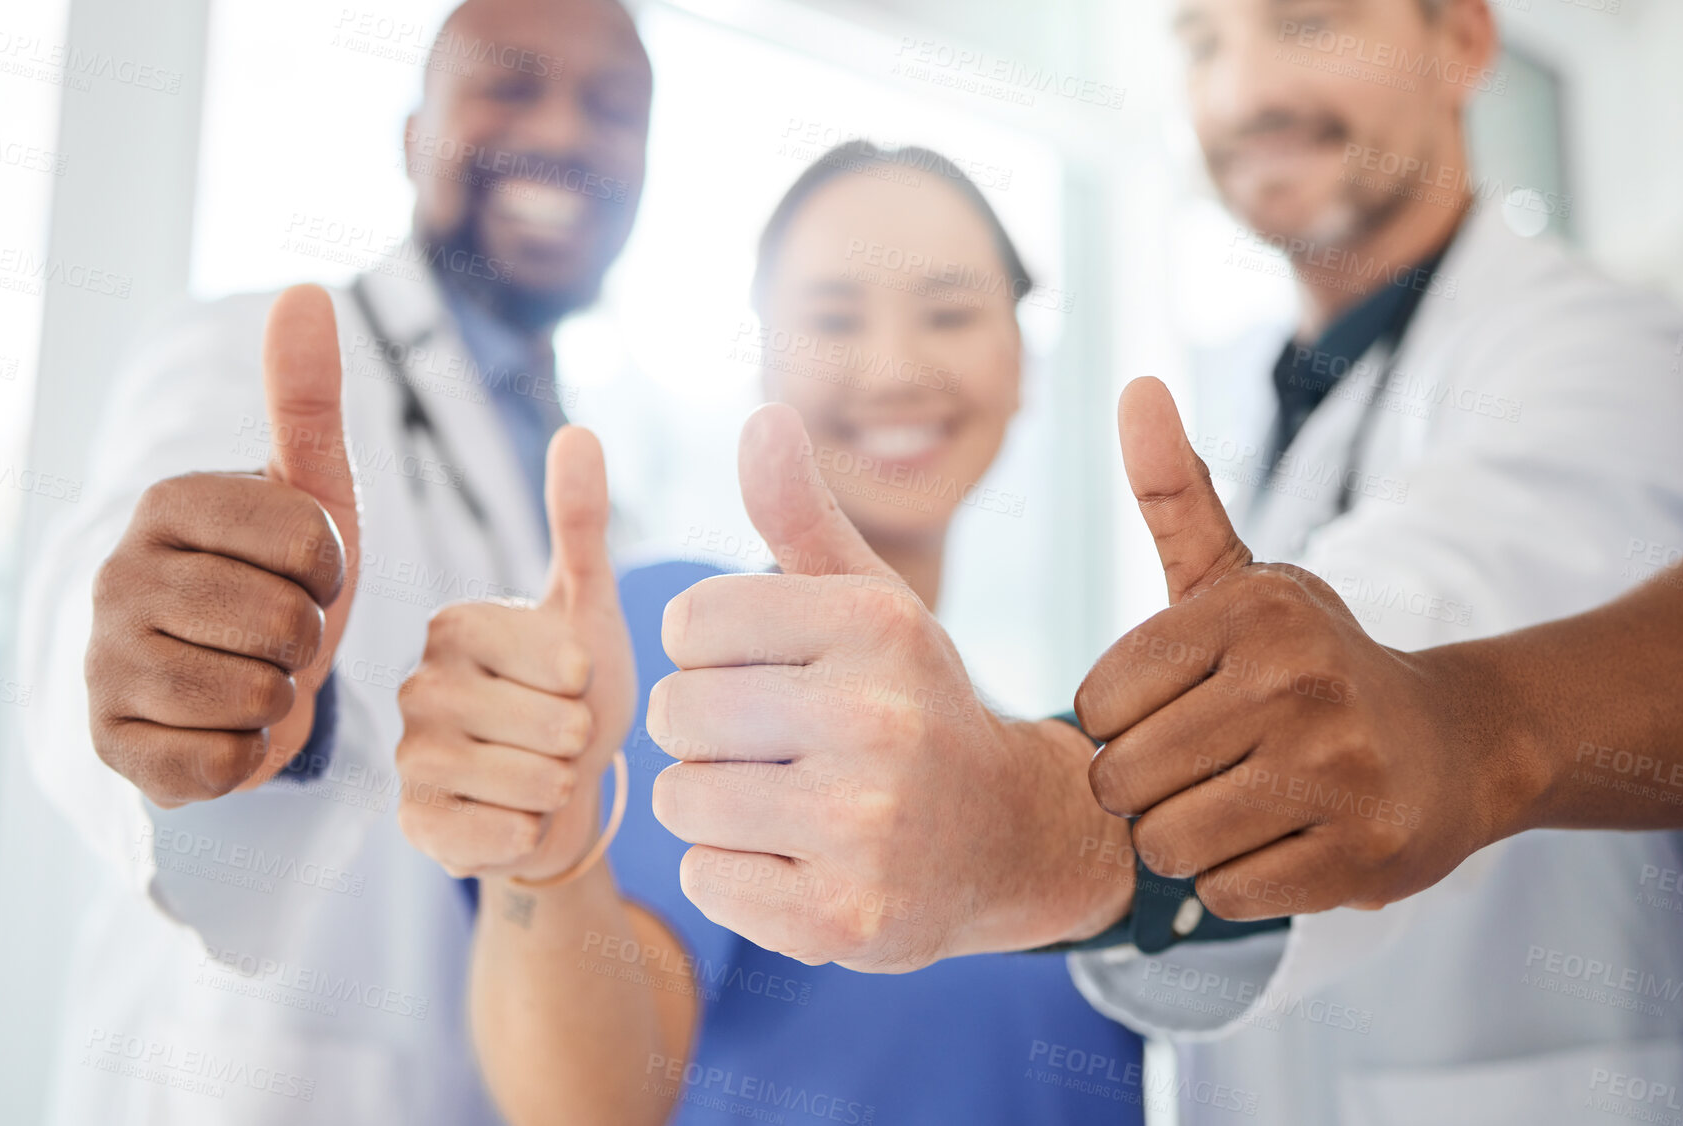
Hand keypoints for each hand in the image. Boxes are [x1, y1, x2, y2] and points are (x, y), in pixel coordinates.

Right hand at [86, 285, 361, 806]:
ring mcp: (103, 664)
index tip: (308, 573)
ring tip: (256, 673)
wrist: (251, 681)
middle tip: (282, 632)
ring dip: (281, 694)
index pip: (310, 542)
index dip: (334, 570)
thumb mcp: (315, 493)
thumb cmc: (286, 580)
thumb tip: (304, 290)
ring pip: (256, 693)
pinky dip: (248, 753)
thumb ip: (307, 399)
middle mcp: (116, 577)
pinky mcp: (113, 745)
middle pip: (286, 623)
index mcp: (167, 503)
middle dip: (309, 637)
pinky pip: (222, 763)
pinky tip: (226, 726)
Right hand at [396, 427, 635, 881]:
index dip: (590, 682)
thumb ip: (580, 522)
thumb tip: (578, 429)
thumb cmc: (578, 693)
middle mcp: (417, 684)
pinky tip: (520, 816)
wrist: (563, 794)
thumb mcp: (589, 606)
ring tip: (546, 773)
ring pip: (531, 783)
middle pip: (550, 725)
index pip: (560, 660)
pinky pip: (501, 836)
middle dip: (581, 740)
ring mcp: (409, 759)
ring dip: (562, 787)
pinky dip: (531, 832)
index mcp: (455, 623)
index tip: (572, 682)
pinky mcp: (415, 825)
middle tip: (562, 737)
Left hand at [648, 404, 1130, 971]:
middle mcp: (877, 720)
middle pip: (677, 711)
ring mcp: (863, 828)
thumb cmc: (909, 704)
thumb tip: (761, 415)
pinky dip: (730, 872)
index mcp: (877, 624)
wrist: (1004, 838)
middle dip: (704, 729)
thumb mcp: (869, 604)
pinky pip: (701, 879)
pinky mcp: (842, 921)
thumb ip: (801, 514)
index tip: (761, 670)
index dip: (706, 649)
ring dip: (709, 804)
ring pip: (678, 798)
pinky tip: (795, 860)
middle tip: (770, 746)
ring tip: (780, 801)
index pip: (690, 620)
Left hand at [1076, 377, 1511, 917]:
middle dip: (1145, 788)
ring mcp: (1336, 772)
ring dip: (1185, 841)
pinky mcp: (1362, 854)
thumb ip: (1174, 494)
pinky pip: (1225, 896)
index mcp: (1251, 610)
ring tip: (1238, 804)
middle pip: (1124, 781)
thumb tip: (1134, 385)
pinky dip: (1235, 881)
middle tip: (1204, 768)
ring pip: (1167, 846)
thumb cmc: (1309, 662)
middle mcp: (1296, 682)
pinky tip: (1280, 840)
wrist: (1455, 745)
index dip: (1119, 724)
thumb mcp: (1243, 576)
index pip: (1097, 704)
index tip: (1175, 710)